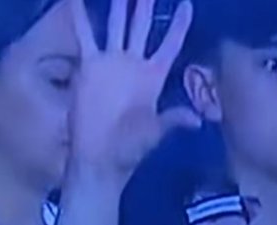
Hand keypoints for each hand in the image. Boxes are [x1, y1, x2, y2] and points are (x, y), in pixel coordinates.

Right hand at [68, 0, 200, 184]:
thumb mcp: (155, 133)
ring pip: (116, 25)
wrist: (101, 158)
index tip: (188, 3)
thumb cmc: (131, 148)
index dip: (179, 24)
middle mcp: (134, 65)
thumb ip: (172, 120)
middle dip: (145, 3)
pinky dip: (80, 16)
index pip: (170, 44)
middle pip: (142, 26)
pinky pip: (85, 37)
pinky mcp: (90, 66)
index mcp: (154, 77)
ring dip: (118, 4)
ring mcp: (112, 63)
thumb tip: (196, 120)